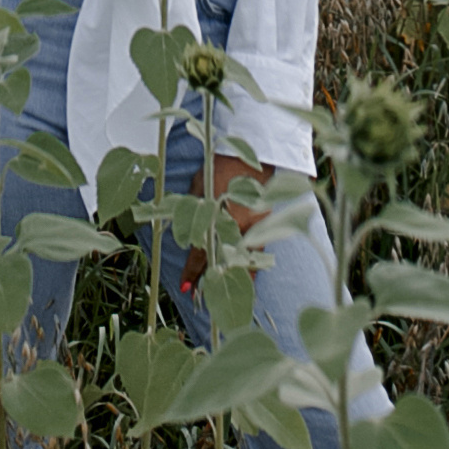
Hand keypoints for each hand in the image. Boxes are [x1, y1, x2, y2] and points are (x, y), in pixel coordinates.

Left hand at [179, 154, 264, 295]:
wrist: (252, 152)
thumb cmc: (219, 166)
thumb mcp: (199, 187)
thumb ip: (193, 211)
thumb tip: (184, 234)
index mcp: (217, 216)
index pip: (202, 250)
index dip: (192, 270)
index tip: (184, 285)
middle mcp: (237, 225)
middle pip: (221, 260)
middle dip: (209, 279)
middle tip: (198, 296)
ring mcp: (254, 225)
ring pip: (241, 260)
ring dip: (230, 276)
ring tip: (222, 295)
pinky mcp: (265, 223)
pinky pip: (256, 250)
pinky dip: (249, 264)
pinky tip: (246, 276)